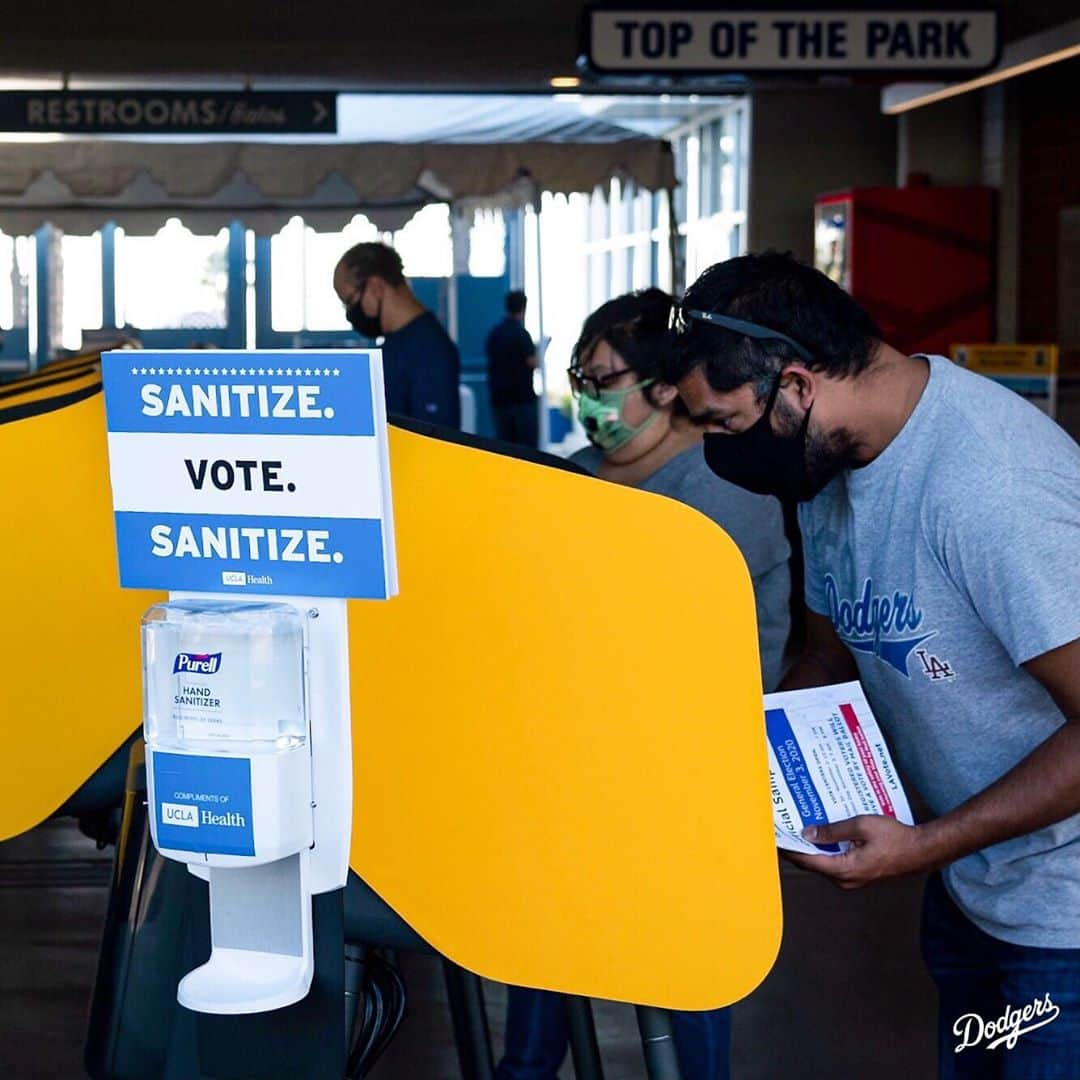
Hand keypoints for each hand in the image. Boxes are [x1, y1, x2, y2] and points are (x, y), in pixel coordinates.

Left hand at [783, 815, 938, 889]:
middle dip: (796, 846)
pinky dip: (824, 850)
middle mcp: (844, 880)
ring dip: (810, 847)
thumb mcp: (861, 826)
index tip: (775, 837)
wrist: (922, 851)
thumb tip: (808, 832)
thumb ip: (832, 830)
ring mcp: (852, 880)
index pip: (805, 860)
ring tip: (799, 826)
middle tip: (784, 827)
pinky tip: (821, 834)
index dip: (788, 848)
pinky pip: (834, 863)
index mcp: (843, 869)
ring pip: (822, 863)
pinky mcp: (858, 875)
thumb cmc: (896, 838)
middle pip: (811, 863)